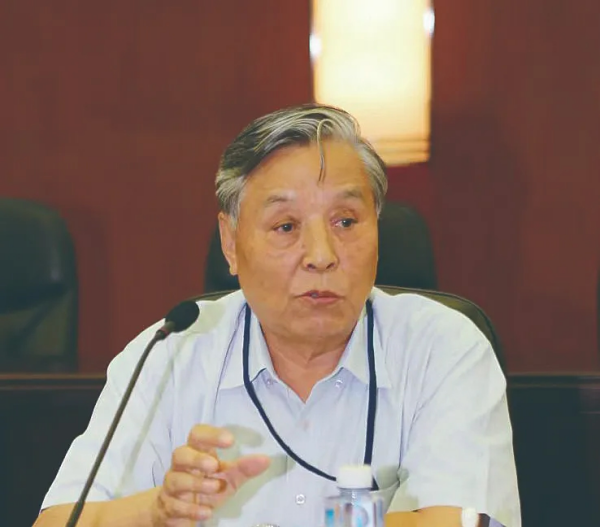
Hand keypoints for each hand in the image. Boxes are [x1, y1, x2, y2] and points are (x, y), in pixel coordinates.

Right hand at [151, 424, 269, 525]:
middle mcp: (181, 466)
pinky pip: (174, 506)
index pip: (197, 435)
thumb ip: (244, 468)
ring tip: (215, 487)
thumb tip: (266, 460)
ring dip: (196, 484)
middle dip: (196, 459)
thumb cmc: (206, 487)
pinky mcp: (168, 507)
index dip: (211, 435)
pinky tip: (206, 512)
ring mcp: (172, 486)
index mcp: (196, 452)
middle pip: (179, 454)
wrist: (176, 510)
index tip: (230, 440)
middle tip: (214, 465)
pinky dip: (191, 510)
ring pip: (175, 480)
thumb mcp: (228, 477)